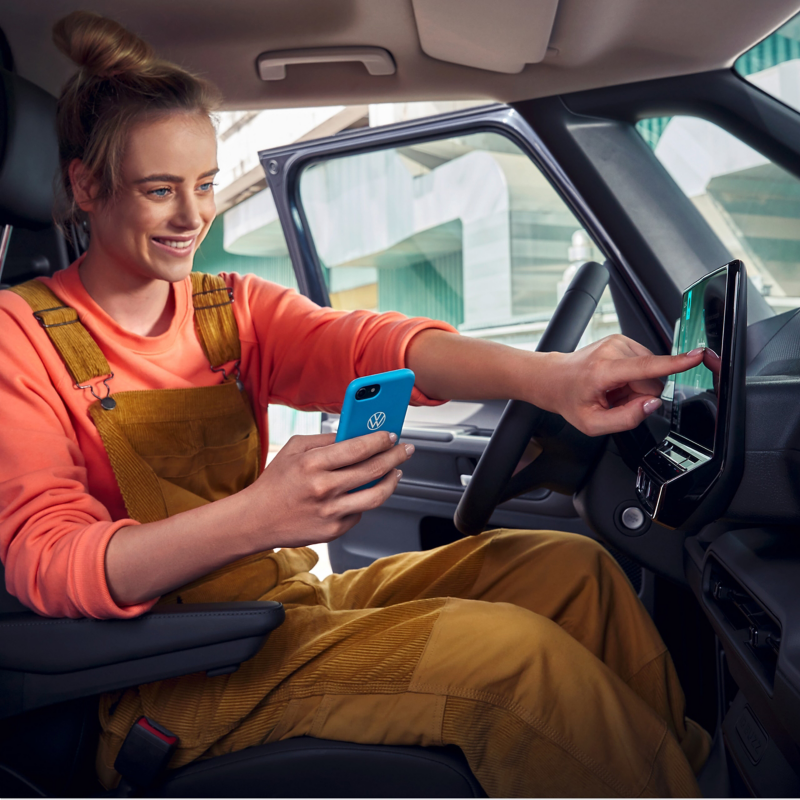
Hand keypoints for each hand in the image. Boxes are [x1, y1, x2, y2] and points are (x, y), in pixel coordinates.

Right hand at [239, 431, 413, 548]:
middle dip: (395, 457)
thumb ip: (324, 440)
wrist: (255, 520)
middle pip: (373, 470)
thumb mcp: (293, 449)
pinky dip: (366, 500)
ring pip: (376, 495)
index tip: (391, 435)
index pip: (357, 448)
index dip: (380, 440)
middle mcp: (323, 488)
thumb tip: (355, 434)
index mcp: (312, 463)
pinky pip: (360, 512)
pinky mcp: (333, 531)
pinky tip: (367, 491)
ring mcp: (330, 512)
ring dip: (392, 481)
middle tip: (404, 450)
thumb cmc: (274, 483)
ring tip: (396, 471)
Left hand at [535, 335, 704, 435]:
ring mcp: (618, 342)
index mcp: (603, 370)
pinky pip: (644, 366)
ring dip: (634, 387)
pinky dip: (632, 378)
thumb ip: (626, 419)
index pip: (646, 367)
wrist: (554, 378)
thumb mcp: (592, 423)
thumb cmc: (570, 399)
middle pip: (651, 380)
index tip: (696, 356)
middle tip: (614, 399)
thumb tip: (652, 405)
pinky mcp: (623, 341)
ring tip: (611, 390)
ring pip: (649, 374)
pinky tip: (614, 381)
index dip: (675, 364)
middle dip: (639, 396)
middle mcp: (612, 350)